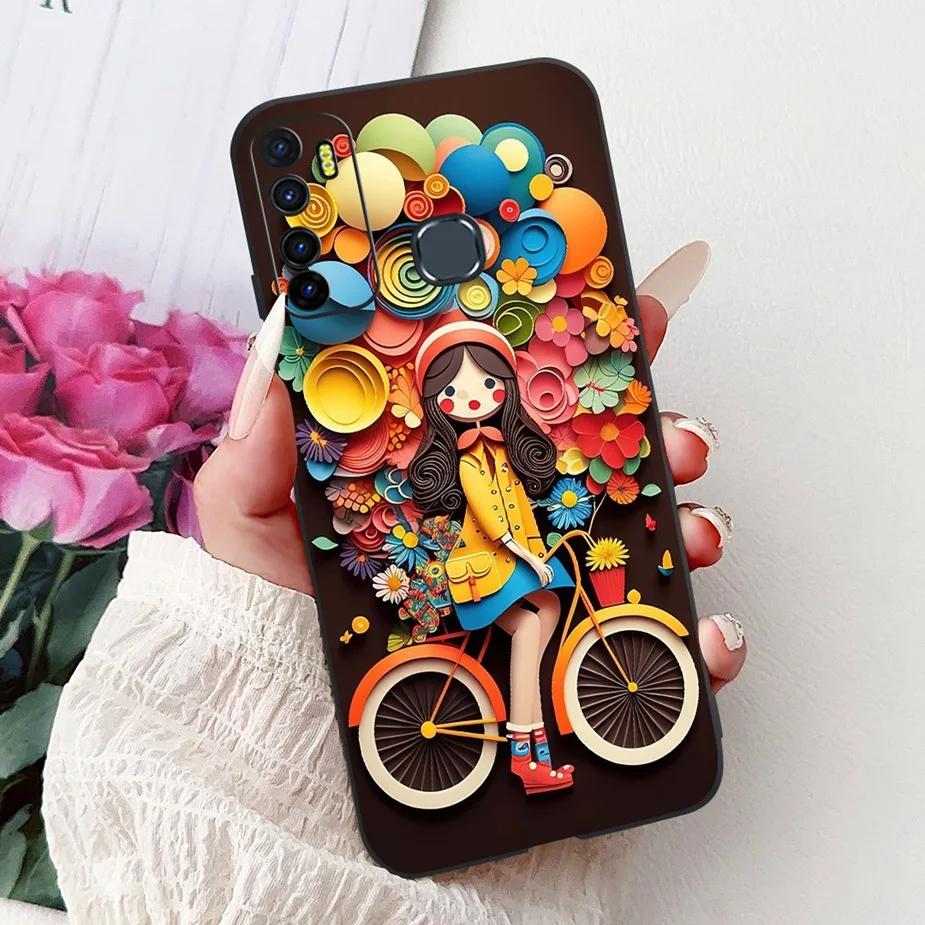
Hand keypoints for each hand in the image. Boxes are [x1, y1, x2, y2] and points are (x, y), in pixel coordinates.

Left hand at [194, 242, 744, 691]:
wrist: (304, 740)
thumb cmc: (276, 629)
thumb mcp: (253, 525)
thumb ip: (263, 441)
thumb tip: (286, 331)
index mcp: (448, 481)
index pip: (522, 405)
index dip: (577, 353)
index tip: (624, 310)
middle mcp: (506, 528)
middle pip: (604, 465)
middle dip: (656, 433)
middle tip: (671, 429)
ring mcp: (542, 594)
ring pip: (642, 541)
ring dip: (689, 520)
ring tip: (693, 520)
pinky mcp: (566, 664)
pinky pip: (647, 644)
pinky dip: (694, 632)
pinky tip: (700, 627)